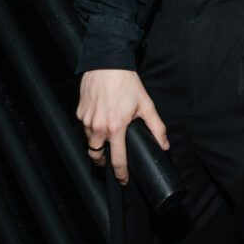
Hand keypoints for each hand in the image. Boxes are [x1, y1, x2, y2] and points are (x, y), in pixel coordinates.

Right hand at [76, 68, 168, 183]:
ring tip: (106, 140)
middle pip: (96, 156)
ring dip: (96, 144)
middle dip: (103, 162)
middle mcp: (97, 127)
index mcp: (115, 128)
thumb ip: (156, 127)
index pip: (117, 160)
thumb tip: (165, 145)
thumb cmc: (127, 82)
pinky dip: (90, 128)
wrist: (107, 62)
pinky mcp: (79, 112)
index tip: (124, 180)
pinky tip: (99, 121)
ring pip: (88, 141)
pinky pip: (84, 127)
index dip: (121, 174)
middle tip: (111, 161)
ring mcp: (86, 120)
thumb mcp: (145, 104)